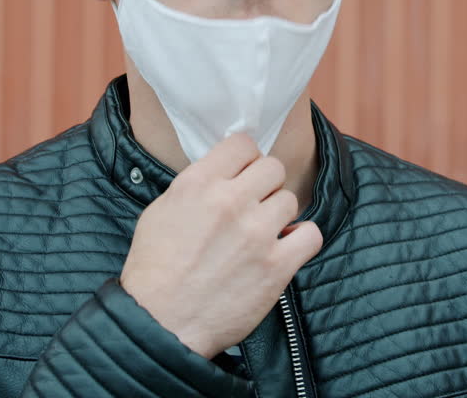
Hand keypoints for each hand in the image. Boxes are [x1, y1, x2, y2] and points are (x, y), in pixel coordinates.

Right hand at [119, 133, 322, 358]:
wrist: (160, 323)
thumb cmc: (154, 270)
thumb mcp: (160, 211)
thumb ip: (195, 186)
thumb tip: (225, 174)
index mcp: (198, 184)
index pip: (243, 144)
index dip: (246, 159)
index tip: (243, 175)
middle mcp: (230, 202)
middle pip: (273, 168)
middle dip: (265, 185)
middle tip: (253, 206)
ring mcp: (256, 233)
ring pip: (290, 200)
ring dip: (278, 216)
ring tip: (262, 234)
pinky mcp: (276, 266)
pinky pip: (311, 234)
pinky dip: (301, 240)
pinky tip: (285, 249)